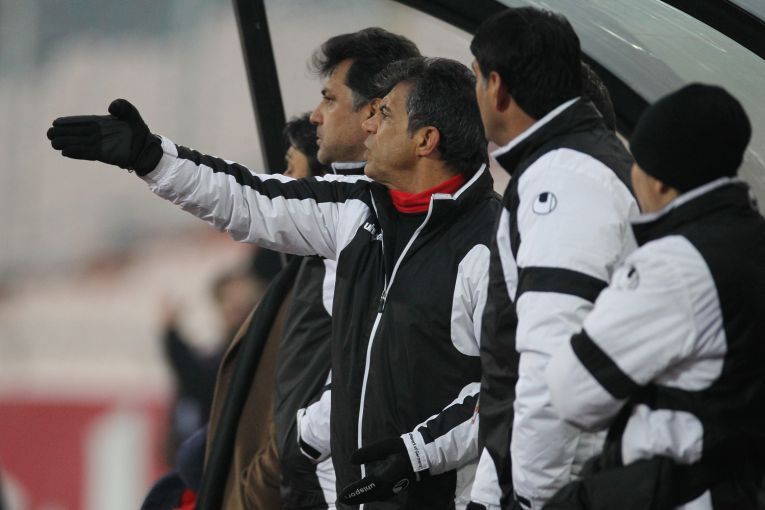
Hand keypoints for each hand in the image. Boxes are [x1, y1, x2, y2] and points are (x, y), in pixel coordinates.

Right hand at [47, 98, 162, 174]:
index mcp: (101, 122)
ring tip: (53, 143)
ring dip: (66, 143)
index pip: (82, 121)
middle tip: (49, 133)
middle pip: (77, 133)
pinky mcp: (104, 155)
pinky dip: (77, 152)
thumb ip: (122, 105)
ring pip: (79, 143)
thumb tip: (110, 107)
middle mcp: (98, 134)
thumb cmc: (138, 128)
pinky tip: (65, 152)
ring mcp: (100, 145)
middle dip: (63, 133)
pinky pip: (88, 153)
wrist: (146, 147)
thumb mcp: (130, 112)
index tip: (56, 122)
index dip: (70, 122)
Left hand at [338, 437, 418, 504]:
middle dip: (354, 497)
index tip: (342, 495)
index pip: (369, 485)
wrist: (420, 458)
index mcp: (388, 473)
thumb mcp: (385, 446)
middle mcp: (390, 485)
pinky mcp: (392, 491)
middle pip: (369, 495)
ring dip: (360, 498)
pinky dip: (367, 496)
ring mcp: (392, 490)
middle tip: (342, 498)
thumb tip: (351, 460)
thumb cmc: (401, 449)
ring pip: (373, 497)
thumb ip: (368, 453)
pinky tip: (361, 495)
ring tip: (347, 498)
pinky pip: (377, 496)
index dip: (355, 491)